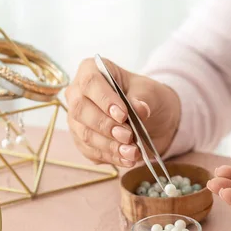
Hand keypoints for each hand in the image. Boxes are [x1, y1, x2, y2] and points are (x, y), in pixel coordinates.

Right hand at [65, 58, 180, 166]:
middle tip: (128, 136)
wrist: (152, 117)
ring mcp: (77, 119)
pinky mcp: (82, 141)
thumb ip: (143, 98)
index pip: (90, 83)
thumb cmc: (145, 96)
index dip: (104, 99)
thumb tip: (140, 109)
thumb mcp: (150, 91)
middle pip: (80, 110)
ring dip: (109, 146)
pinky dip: (111, 157)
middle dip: (105, 126)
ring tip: (132, 152)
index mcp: (91, 71)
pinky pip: (91, 151)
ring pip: (84, 134)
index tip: (123, 114)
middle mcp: (77, 94)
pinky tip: (128, 159)